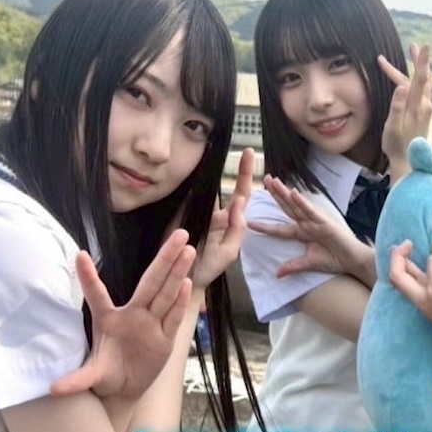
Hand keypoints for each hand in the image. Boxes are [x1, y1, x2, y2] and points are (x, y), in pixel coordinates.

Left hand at [51, 229, 195, 399]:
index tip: (80, 255)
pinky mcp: (165, 338)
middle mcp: (132, 316)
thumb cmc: (106, 375)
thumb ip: (77, 381)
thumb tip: (53, 389)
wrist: (126, 388)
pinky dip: (179, 301)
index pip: (97, 295)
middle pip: (150, 282)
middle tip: (178, 234)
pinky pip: (173, 317)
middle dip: (164, 258)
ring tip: (187, 249)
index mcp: (107, 320)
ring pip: (165, 293)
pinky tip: (186, 283)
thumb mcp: (91, 377)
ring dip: (176, 272)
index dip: (88, 277)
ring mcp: (151, 325)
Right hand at [192, 148, 254, 287]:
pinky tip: (198, 169)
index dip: (246, 177)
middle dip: (240, 170)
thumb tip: (239, 201)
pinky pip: (188, 195)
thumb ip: (237, 229)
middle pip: (227, 187)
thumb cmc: (208, 268)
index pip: (241, 196)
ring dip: (216, 172)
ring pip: (208, 188)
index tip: (251, 157)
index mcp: (229, 222)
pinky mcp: (181, 213)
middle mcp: (215, 213)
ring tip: (225, 153)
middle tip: (247, 151)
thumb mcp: (229, 252)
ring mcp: (197, 211)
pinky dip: (193, 183)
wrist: (183, 279)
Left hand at [249, 174, 371, 281]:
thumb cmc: (335, 260)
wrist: (352, 262)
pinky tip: (293, 193)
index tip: (250, 220)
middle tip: (264, 180)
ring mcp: (315, 221)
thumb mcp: (309, 264)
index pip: (279, 228)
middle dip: (275, 194)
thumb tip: (277, 274)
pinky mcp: (325, 222)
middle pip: (287, 208)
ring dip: (285, 193)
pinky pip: (311, 211)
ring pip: (296, 205)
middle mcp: (307, 224)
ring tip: (273, 181)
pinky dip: (302, 203)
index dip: (265, 225)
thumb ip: (293, 266)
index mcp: (302, 233)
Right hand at [379, 44, 431, 178]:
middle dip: (418, 60)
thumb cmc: (396, 145)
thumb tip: (402, 86)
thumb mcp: (392, 127)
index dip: (421, 61)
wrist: (409, 162)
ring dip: (418, 68)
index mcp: (417, 106)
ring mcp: (425, 109)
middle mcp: (424, 105)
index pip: (420, 78)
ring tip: (412, 54)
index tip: (424, 46)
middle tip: (414, 45)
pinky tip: (414, 77)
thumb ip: (397, 106)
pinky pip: (422, 90)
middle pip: (423, 77)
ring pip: (424, 83)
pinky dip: (418, 79)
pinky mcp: (423, 113)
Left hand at [389, 240, 431, 356]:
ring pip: (404, 287)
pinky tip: (420, 274)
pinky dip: (411, 280)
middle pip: (397, 277)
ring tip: (405, 254)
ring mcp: (427, 310)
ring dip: (403, 269)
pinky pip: (413, 294)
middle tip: (406, 244)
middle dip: (397, 258)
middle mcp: (425, 301)